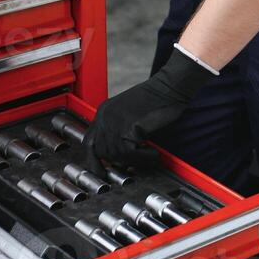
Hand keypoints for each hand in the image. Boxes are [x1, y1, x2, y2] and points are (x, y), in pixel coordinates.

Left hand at [84, 47, 214, 173]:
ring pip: (116, 155)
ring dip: (135, 160)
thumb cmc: (156, 100)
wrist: (169, 86)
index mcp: (104, 112)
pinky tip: (154, 153)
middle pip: (101, 151)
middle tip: (136, 162)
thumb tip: (120, 158)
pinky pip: (131, 153)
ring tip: (150, 155)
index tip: (101, 171)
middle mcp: (105, 116)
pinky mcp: (129, 126)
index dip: (93, 159)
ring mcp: (115, 121)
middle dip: (117, 161)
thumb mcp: (130, 114)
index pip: (89, 142)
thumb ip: (120, 131)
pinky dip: (144, 158)